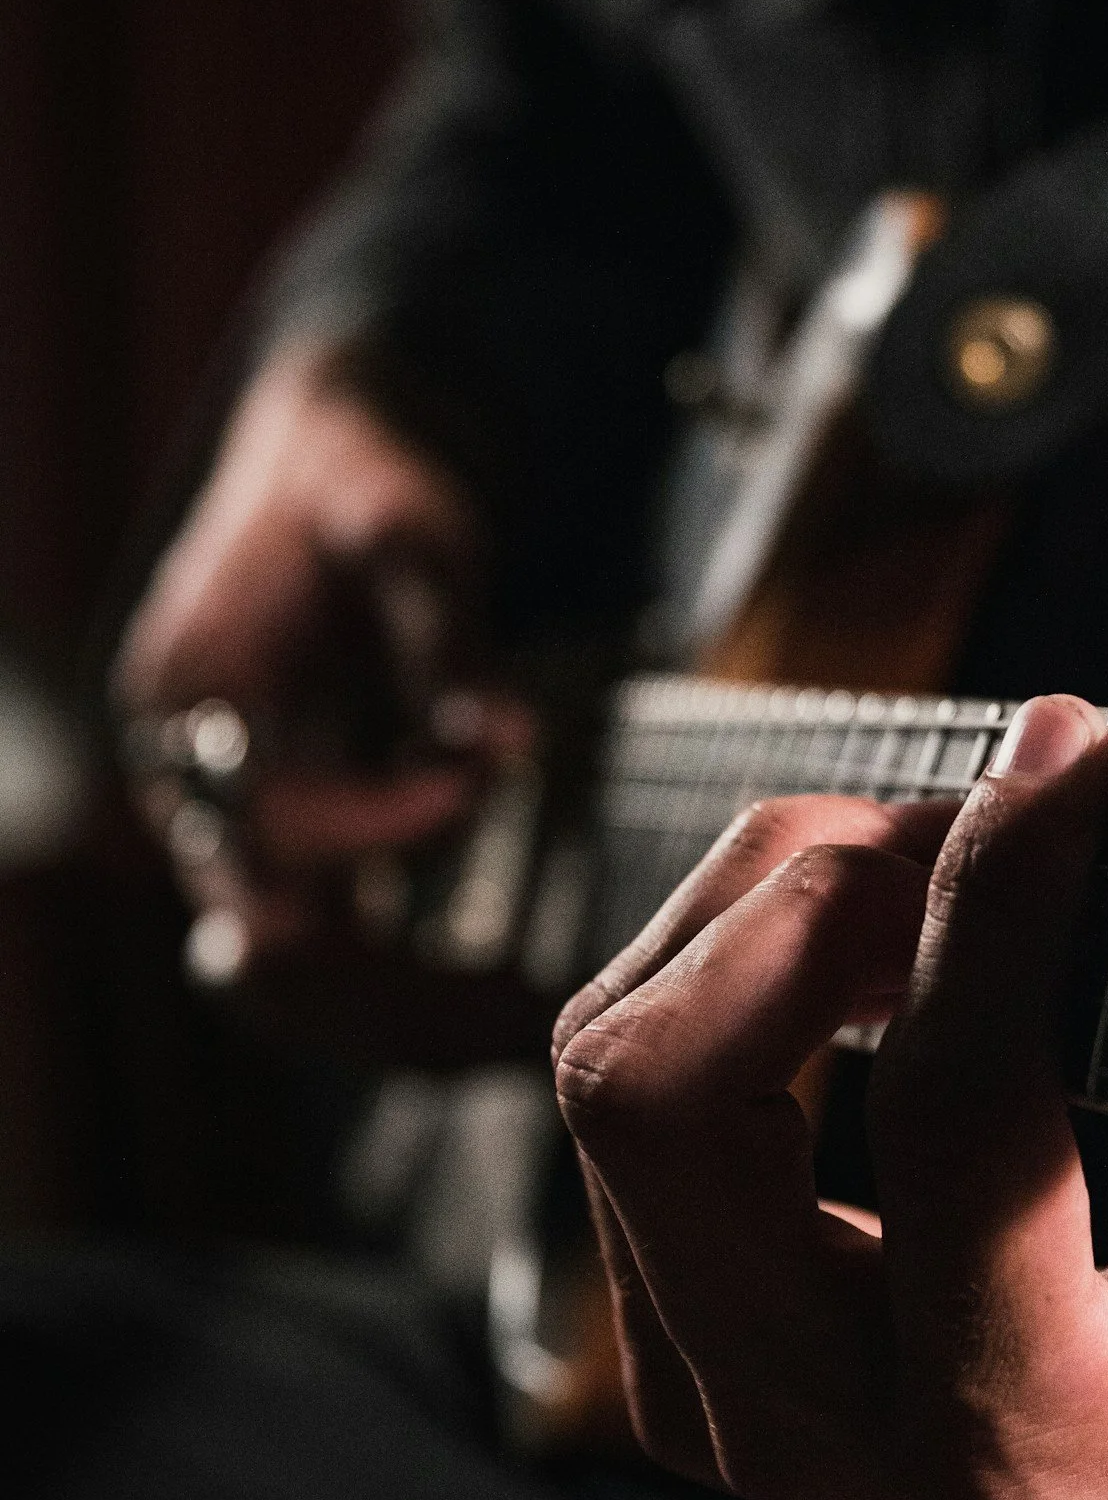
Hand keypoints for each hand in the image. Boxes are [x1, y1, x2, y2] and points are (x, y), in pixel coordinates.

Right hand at [115, 338, 542, 1057]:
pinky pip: (329, 952)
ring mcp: (231, 824)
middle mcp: (192, 778)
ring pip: (296, 972)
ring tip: (522, 1029)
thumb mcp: (412, 536)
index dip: (376, 820)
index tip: (477, 782)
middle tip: (521, 1010)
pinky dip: (404, 992)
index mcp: (196, 694)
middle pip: (263, 936)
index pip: (267, 815)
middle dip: (389, 988)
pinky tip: (502, 1006)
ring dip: (398, 1018)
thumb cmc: (366, 492)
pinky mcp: (285, 846)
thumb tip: (507, 743)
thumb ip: (449, 640)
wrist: (328, 470)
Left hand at [554, 696, 1107, 1499]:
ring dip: (759, 911)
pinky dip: (731, 964)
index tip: (1065, 761)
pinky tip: (867, 936)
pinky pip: (628, 1090)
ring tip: (928, 864)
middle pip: (657, 1096)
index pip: (949, 1117)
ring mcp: (712, 1384)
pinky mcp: (676, 1325)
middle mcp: (816, 1428)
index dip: (998, 905)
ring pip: (612, 1068)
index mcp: (1020, 1440)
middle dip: (804, 897)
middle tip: (968, 824)